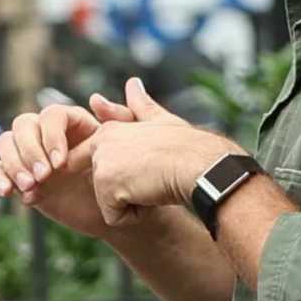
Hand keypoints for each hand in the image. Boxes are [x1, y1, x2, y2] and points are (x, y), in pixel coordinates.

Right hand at [0, 94, 137, 240]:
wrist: (113, 213)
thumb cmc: (123, 181)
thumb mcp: (126, 151)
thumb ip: (119, 120)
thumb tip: (95, 98)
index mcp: (71, 122)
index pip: (50, 115)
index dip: (51, 136)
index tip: (60, 163)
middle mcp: (47, 134)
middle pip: (23, 125)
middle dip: (29, 150)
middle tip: (43, 176)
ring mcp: (30, 155)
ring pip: (6, 143)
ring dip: (13, 163)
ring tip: (29, 186)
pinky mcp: (19, 178)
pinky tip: (9, 193)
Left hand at [91, 78, 233, 226]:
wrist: (200, 164)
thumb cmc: (188, 146)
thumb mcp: (162, 122)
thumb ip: (140, 107)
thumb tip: (132, 83)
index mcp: (110, 129)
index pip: (99, 162)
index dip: (122, 176)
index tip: (145, 172)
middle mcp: (101, 142)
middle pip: (105, 187)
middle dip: (128, 190)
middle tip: (154, 174)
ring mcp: (102, 163)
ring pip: (109, 203)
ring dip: (133, 203)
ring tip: (154, 184)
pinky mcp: (107, 186)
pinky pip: (114, 218)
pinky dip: (135, 216)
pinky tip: (151, 197)